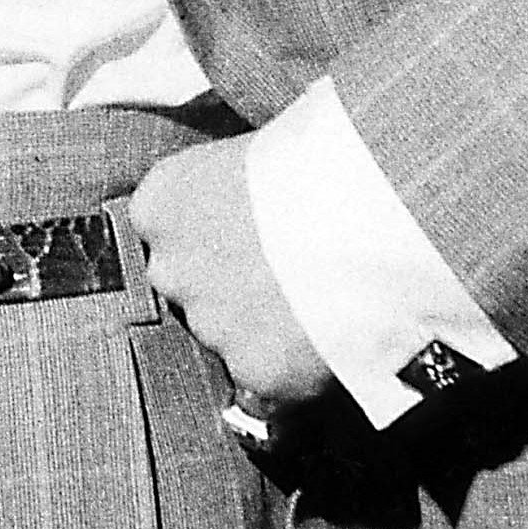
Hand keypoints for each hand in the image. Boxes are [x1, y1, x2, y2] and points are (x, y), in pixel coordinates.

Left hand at [128, 134, 335, 413]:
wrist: (366, 213)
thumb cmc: (320, 157)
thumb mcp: (257, 149)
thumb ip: (236, 181)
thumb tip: (254, 187)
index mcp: (161, 201)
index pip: (163, 226)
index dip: (209, 230)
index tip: (247, 228)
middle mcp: (170, 267)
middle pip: (190, 285)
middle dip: (230, 284)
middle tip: (287, 270)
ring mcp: (209, 326)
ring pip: (230, 336)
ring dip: (264, 328)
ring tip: (324, 301)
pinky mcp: (255, 372)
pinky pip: (272, 379)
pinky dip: (298, 369)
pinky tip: (335, 336)